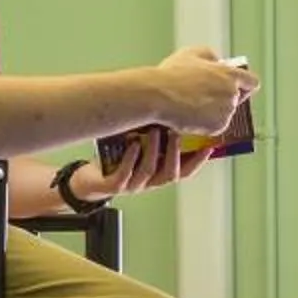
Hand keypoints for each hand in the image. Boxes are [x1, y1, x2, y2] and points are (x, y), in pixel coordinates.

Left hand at [69, 126, 211, 202]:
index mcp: (158, 175)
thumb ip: (154, 137)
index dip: (198, 161)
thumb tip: (168, 112)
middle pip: (170, 173)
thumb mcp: (139, 147)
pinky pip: (125, 174)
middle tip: (177, 133)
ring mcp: (132, 185)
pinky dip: (130, 159)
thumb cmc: (116, 161)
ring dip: (154, 150)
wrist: (89, 179)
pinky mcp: (115, 186)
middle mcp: (149, 183)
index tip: (209, 146)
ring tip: (155, 132)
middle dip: (175, 152)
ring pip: (149, 171)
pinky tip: (133, 144)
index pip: (185, 172)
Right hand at [150, 45, 258, 135]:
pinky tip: (191, 114)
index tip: (239, 86)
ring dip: (214, 110)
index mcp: (228, 74)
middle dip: (223, 97)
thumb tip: (218, 61)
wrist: (158, 96)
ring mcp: (226, 112)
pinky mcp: (218, 127)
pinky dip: (206, 123)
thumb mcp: (192, 53)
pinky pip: (216, 126)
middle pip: (236, 98)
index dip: (245, 84)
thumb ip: (211, 56)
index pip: (252, 81)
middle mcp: (231, 94)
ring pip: (225, 113)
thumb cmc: (172, 75)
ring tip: (193, 104)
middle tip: (204, 96)